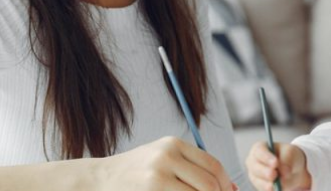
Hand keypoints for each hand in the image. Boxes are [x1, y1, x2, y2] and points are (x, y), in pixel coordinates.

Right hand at [92, 137, 237, 190]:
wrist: (100, 179)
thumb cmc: (136, 173)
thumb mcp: (163, 159)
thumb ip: (192, 168)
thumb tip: (230, 188)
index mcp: (174, 144)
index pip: (213, 165)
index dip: (225, 185)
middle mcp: (168, 155)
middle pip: (210, 183)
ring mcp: (158, 174)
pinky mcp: (152, 189)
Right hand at [245, 141, 310, 190]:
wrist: (293, 169)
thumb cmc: (288, 156)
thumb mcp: (290, 152)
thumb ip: (286, 158)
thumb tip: (283, 171)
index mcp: (259, 148)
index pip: (259, 151)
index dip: (266, 157)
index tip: (275, 163)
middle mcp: (253, 162)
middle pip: (255, 167)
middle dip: (265, 172)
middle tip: (274, 174)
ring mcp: (254, 175)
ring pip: (257, 180)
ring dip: (266, 183)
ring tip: (275, 185)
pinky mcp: (259, 186)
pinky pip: (262, 189)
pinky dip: (269, 189)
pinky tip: (275, 189)